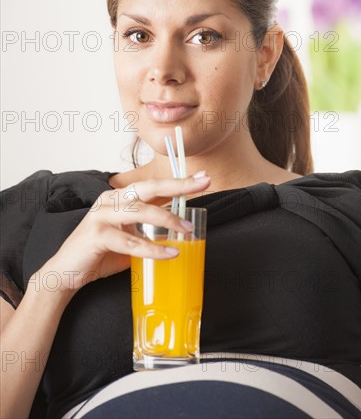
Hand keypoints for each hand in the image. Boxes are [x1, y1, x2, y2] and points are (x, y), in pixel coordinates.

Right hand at [39, 172, 210, 292]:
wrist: (66, 273)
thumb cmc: (100, 254)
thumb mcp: (130, 236)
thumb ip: (149, 228)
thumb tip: (181, 228)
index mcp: (119, 197)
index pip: (153, 186)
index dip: (179, 181)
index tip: (203, 178)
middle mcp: (110, 199)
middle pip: (149, 187)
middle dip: (178, 185)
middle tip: (202, 184)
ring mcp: (102, 215)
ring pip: (140, 210)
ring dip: (168, 218)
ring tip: (187, 229)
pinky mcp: (97, 234)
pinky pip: (131, 241)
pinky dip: (153, 248)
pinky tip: (170, 253)